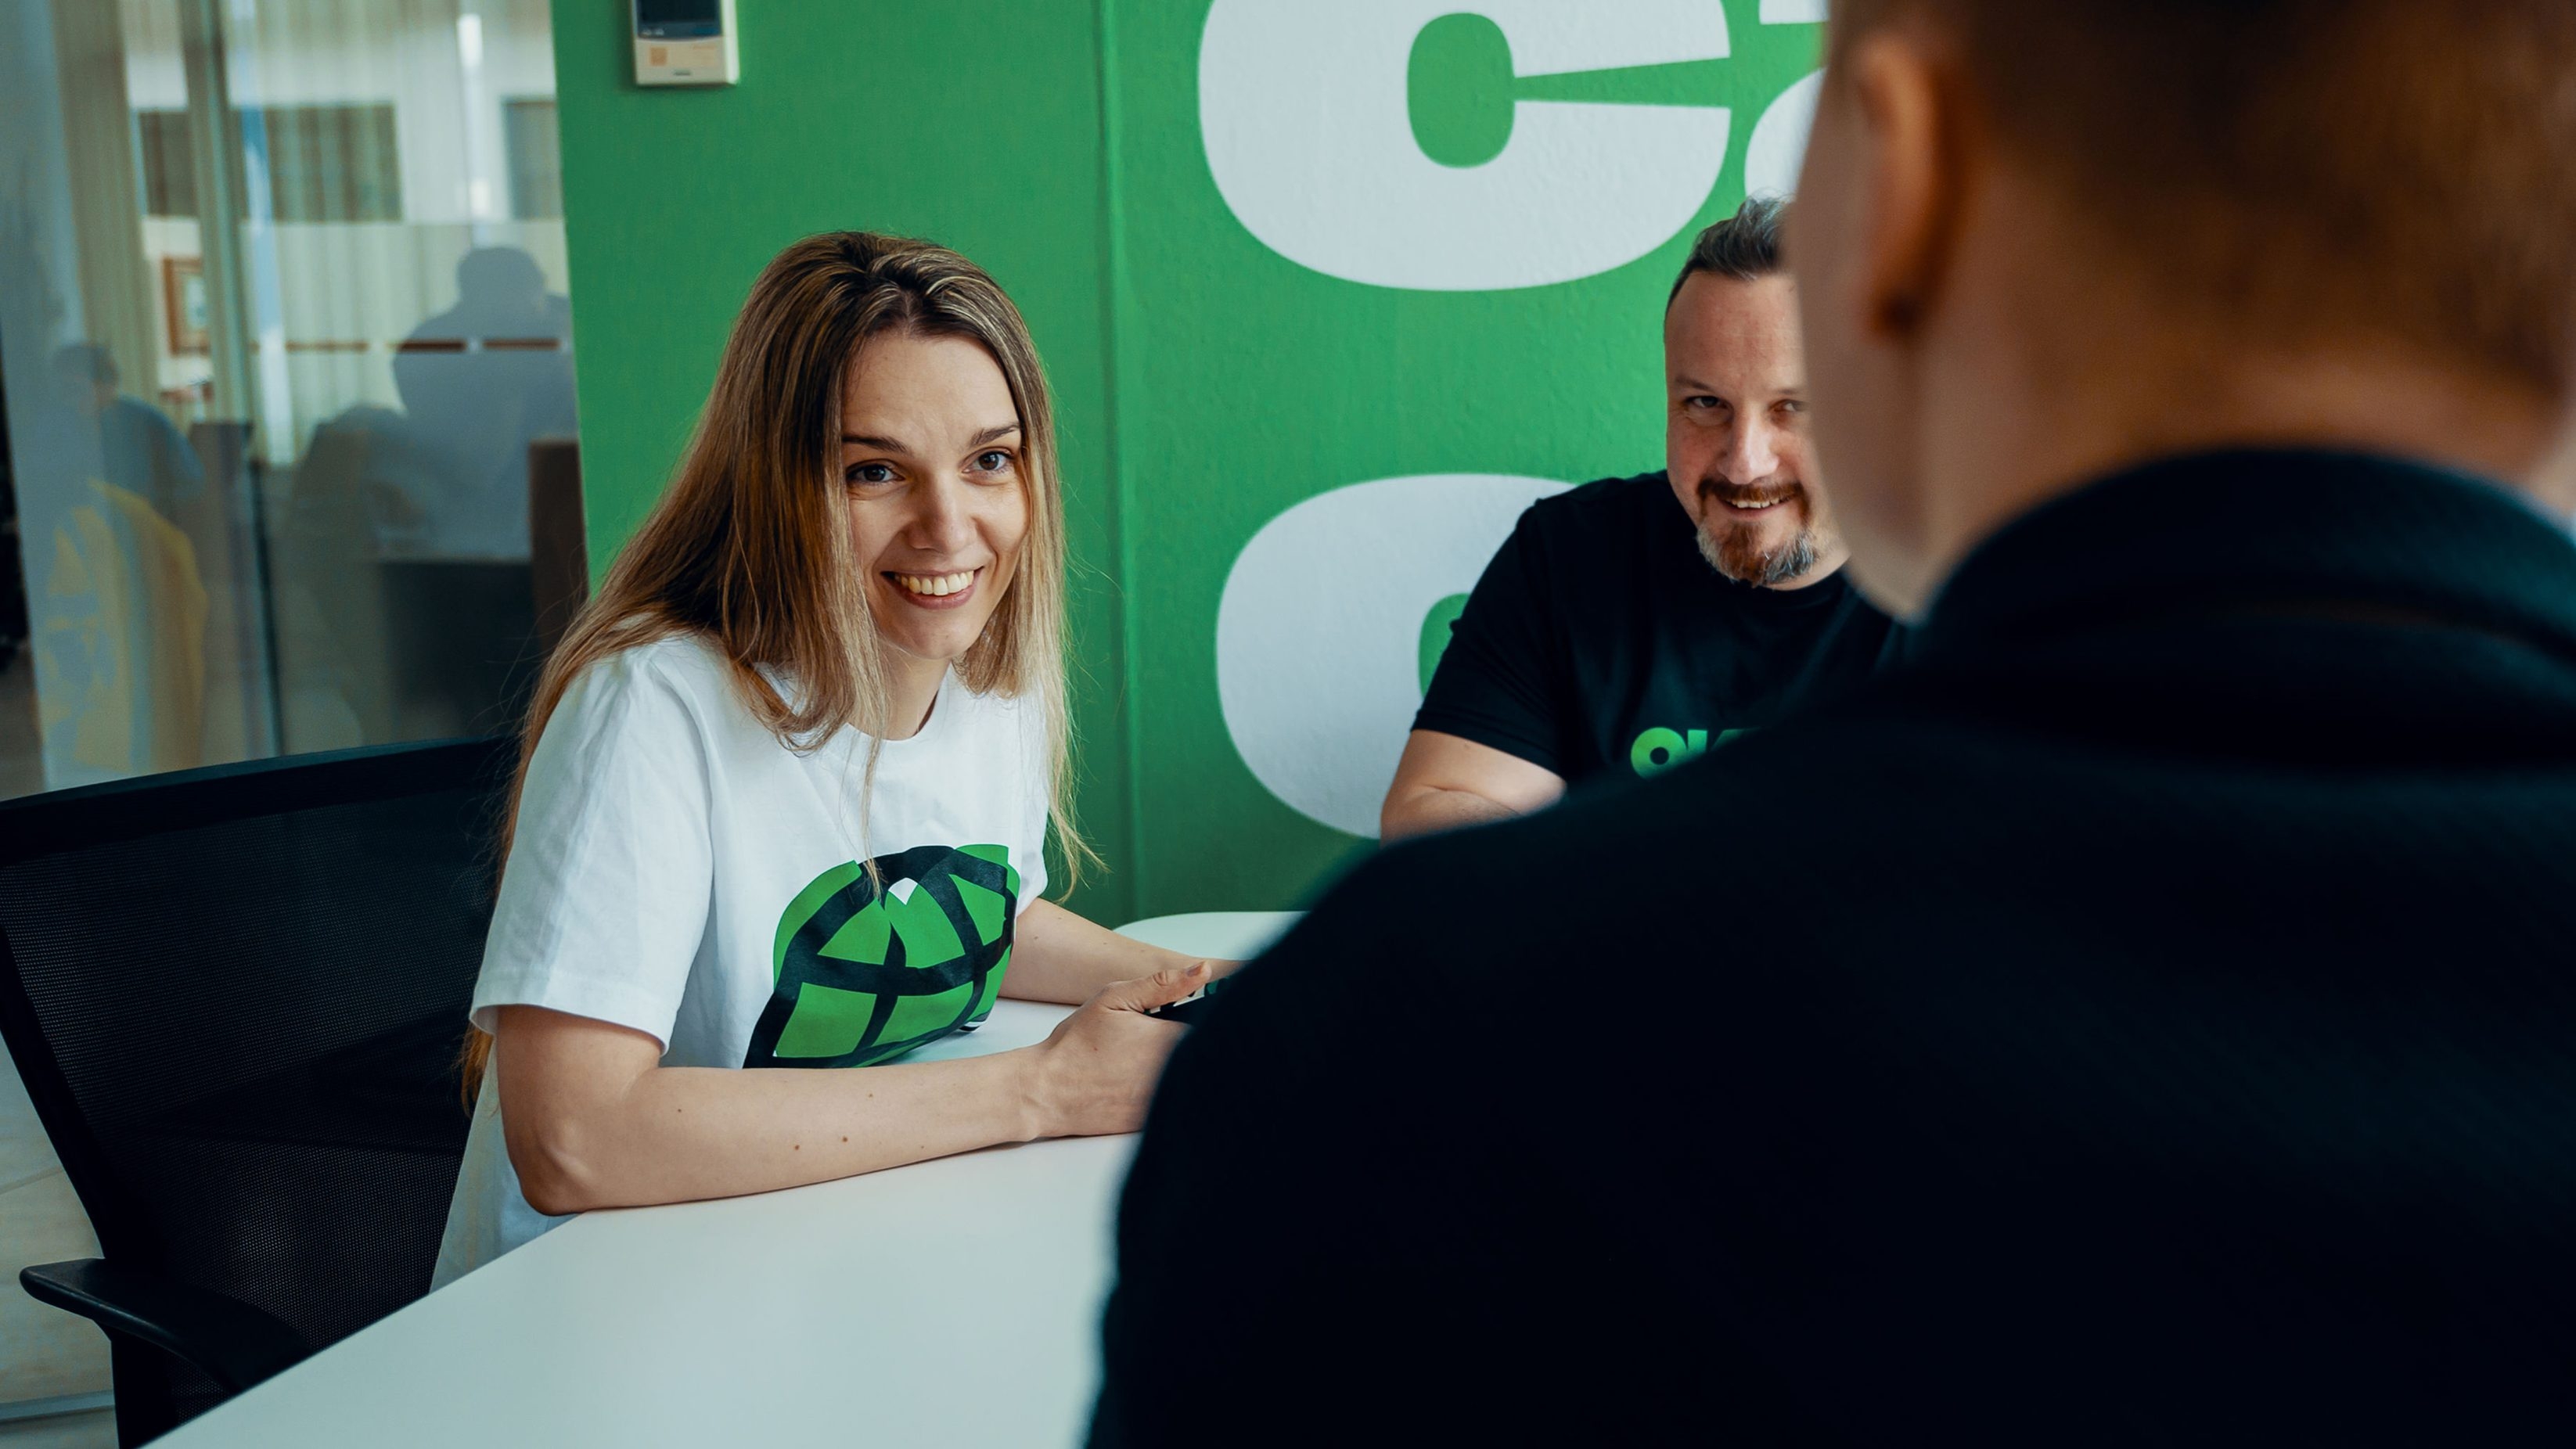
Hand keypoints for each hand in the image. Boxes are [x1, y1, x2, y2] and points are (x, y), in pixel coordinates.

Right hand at [1026, 962, 1202, 1137]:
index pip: (1214, 1027)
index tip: (1192, 1017)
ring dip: (1184, 1071)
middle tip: (1159, 1043)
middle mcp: (1173, 1073)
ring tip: (1143, 1063)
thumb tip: (1204, 970)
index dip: (1210, 1020)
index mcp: (1170, 1039)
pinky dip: (1170, 1095)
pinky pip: (1176, 1107)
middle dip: (1197, 1046)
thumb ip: (1163, 983)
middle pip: (1207, 1057)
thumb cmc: (1077, 1045)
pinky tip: (1138, 1086)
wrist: (1047, 1091)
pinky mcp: (1152, 1123)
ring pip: (1193, 1083)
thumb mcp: (1115, 998)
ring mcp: (1163, 1101)